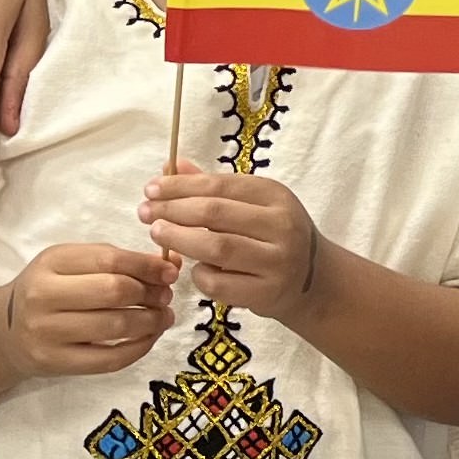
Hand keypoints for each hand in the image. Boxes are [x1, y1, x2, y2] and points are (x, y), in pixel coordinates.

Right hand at [0, 242, 176, 377]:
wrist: (6, 332)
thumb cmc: (50, 290)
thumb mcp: (73, 264)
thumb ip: (118, 260)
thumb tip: (171, 264)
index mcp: (51, 262)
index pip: (109, 260)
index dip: (147, 266)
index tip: (170, 272)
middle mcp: (43, 295)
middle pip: (114, 292)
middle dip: (151, 294)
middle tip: (165, 297)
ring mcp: (47, 332)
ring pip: (115, 326)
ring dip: (151, 321)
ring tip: (163, 317)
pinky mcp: (55, 362)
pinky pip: (109, 359)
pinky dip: (139, 349)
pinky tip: (149, 338)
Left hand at [142, 162, 318, 321]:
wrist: (312, 280)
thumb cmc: (274, 236)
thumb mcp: (254, 205)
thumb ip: (214, 187)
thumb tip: (171, 166)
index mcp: (276, 195)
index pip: (220, 185)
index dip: (180, 186)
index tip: (151, 189)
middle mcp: (281, 225)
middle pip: (215, 213)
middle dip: (173, 210)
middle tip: (145, 212)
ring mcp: (276, 261)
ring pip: (216, 247)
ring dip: (179, 239)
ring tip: (157, 233)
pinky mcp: (267, 292)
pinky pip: (220, 283)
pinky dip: (199, 274)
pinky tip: (192, 268)